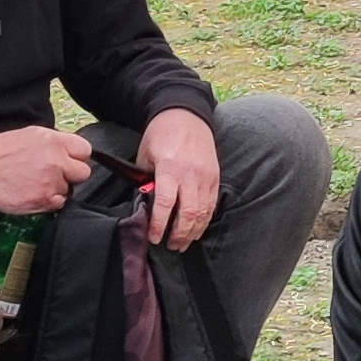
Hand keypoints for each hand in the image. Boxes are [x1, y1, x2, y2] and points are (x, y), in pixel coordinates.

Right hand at [0, 124, 92, 215]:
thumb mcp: (30, 135)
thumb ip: (54, 144)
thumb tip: (67, 153)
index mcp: (54, 141)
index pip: (85, 150)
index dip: (77, 158)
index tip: (69, 162)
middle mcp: (56, 160)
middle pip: (83, 173)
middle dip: (72, 175)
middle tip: (55, 176)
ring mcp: (52, 181)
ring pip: (70, 190)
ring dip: (58, 190)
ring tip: (37, 184)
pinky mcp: (44, 199)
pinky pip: (58, 204)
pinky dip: (49, 202)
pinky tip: (33, 193)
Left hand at [136, 107, 220, 251]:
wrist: (186, 114)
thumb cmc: (160, 134)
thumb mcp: (145, 154)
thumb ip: (147, 180)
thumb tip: (147, 204)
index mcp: (170, 168)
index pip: (165, 203)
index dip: (159, 224)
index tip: (154, 237)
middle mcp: (191, 175)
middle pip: (188, 213)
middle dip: (179, 234)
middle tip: (170, 246)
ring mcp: (206, 177)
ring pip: (203, 212)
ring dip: (193, 232)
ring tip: (183, 243)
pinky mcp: (215, 177)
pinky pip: (212, 205)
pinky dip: (204, 220)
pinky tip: (196, 230)